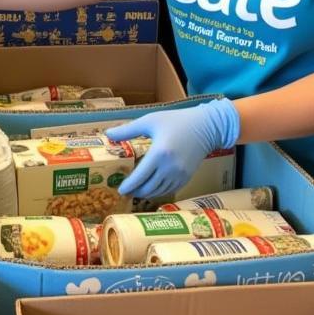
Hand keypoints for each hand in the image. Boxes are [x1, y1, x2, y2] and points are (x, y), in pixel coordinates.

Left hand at [108, 99, 239, 199]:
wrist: (205, 127)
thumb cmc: (176, 121)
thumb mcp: (150, 121)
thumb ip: (128, 130)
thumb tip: (107, 135)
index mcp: (159, 153)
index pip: (140, 176)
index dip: (129, 186)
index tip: (120, 190)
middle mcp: (169, 167)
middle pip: (148, 188)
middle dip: (135, 191)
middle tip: (126, 191)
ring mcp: (179, 175)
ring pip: (159, 191)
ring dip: (146, 193)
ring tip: (136, 191)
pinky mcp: (186, 177)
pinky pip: (169, 190)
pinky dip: (158, 192)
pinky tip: (152, 188)